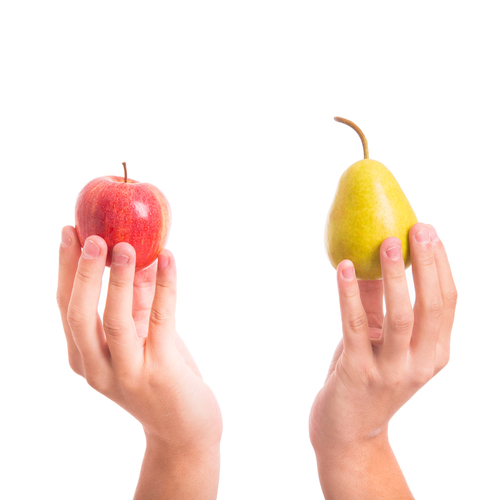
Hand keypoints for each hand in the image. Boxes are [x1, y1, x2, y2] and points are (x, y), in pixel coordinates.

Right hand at [57, 226, 221, 498]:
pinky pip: (161, 320)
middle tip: (91, 235)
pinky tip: (168, 259)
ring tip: (125, 244)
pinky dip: (165, 286)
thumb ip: (136, 299)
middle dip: (84, 272)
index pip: (66, 306)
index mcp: (84, 356)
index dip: (66, 268)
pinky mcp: (160, 371)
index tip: (69, 231)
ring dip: (118, 280)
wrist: (184, 426)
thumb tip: (139, 252)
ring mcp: (127, 373)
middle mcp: (97, 367)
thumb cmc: (160, 375)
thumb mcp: (141, 334)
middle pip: (79, 314)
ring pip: (115, 321)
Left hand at [309, 223, 456, 497]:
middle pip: (432, 306)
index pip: (447, 302)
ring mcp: (391, 371)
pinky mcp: (359, 374)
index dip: (441, 264)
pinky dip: (349, 294)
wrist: (347, 432)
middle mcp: (421, 363)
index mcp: (435, 352)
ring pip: (400, 316)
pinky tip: (343, 268)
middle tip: (418, 227)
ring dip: (394, 275)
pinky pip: (355, 326)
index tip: (429, 230)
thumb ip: (380, 302)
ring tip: (386, 241)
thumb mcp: (382, 340)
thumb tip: (372, 254)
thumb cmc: (366, 377)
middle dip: (427, 263)